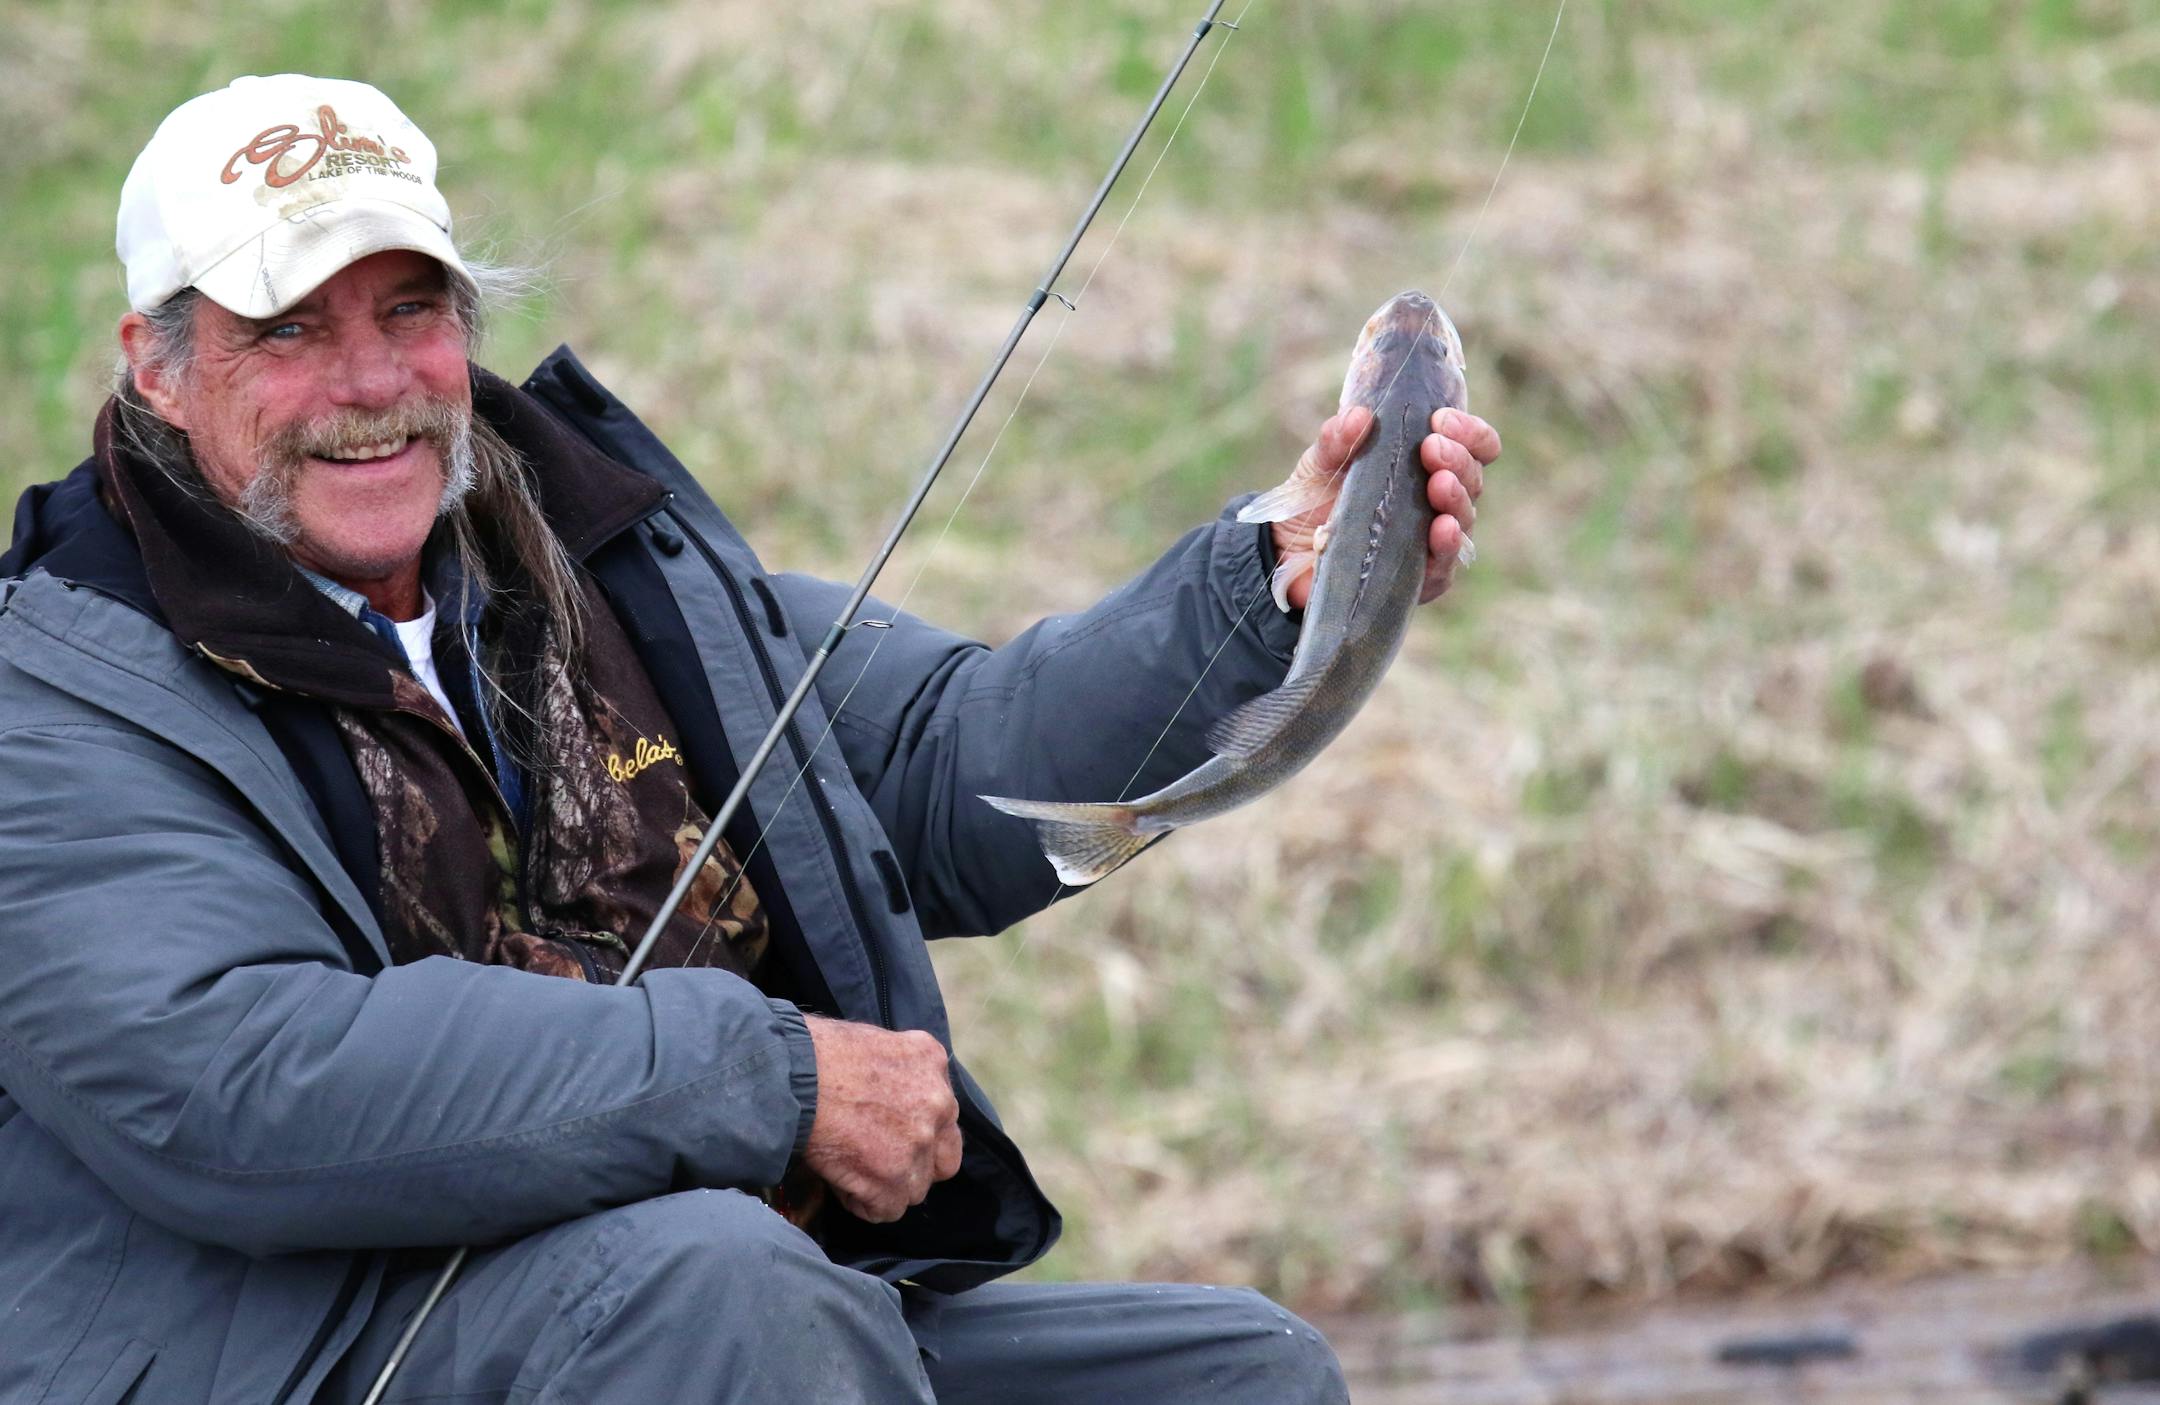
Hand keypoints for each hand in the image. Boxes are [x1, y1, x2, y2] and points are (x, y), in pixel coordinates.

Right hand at [801, 1016, 963, 1222]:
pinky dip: (863, 1203)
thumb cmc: (816, 1053)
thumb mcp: (874, 1040)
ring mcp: (919, 1143)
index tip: (890, 1132)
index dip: (917, 1129)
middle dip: (915, 1165)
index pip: (942, 1113)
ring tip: (851, 1169)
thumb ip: (898, 1070)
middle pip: (942, 1157)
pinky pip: (887, 1210)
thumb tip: (890, 1094)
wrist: (791, 1076)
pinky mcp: (893, 1177)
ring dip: (886, 1186)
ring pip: (915, 1188)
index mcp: (931, 1061)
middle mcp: (937, 1103)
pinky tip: (842, 1184)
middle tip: (879, 1160)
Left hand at [1270, 405, 1500, 608]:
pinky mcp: (1418, 579)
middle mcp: (1436, 502)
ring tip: (1439, 483)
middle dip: (1458, 459)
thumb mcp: (1320, 463)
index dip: (1469, 432)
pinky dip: (1447, 545)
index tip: (1441, 420)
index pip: (1471, 446)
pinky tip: (1442, 529)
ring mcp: (1430, 542)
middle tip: (1432, 448)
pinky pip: (1444, 566)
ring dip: (1456, 498)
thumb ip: (1337, 439)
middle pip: (1472, 479)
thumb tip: (1359, 416)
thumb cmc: (1313, 502)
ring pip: (1464, 519)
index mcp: (1424, 466)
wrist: (1282, 554)